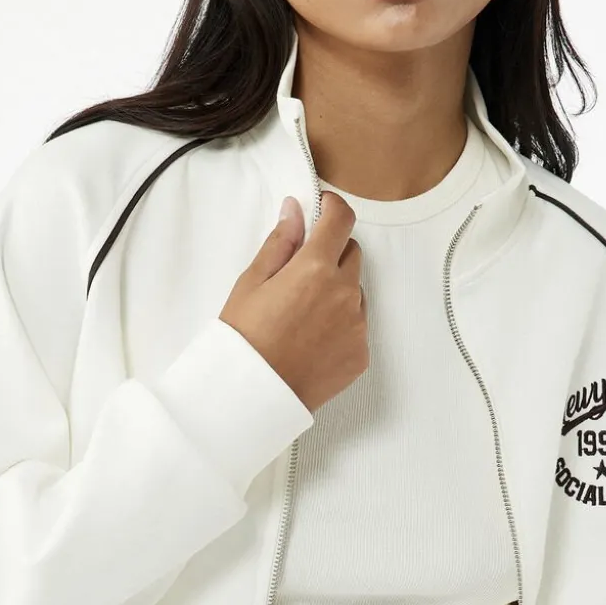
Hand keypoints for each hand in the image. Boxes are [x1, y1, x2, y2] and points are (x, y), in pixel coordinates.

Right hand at [219, 192, 367, 411]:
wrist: (252, 396)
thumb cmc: (244, 339)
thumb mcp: (251, 283)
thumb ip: (281, 242)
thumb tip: (296, 210)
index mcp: (315, 269)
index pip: (341, 220)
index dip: (333, 208)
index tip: (323, 208)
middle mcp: (344, 293)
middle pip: (352, 253)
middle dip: (331, 252)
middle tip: (301, 272)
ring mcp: (357, 325)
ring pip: (356, 291)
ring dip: (337, 290)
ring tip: (302, 315)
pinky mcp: (361, 353)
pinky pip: (357, 325)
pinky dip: (340, 324)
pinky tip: (312, 339)